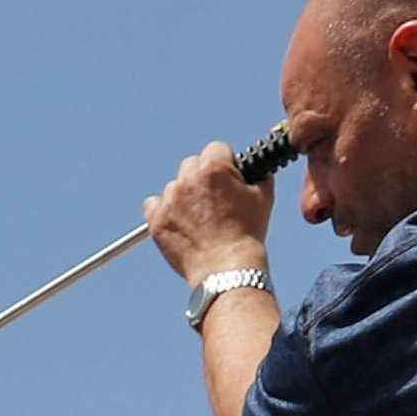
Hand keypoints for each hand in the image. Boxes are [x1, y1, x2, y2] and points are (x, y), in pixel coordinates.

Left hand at [146, 137, 273, 278]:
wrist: (226, 267)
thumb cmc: (247, 232)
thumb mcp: (263, 197)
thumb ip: (260, 175)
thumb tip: (259, 169)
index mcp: (214, 168)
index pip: (217, 149)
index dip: (225, 163)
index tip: (228, 177)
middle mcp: (188, 180)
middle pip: (192, 164)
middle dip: (202, 176)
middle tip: (214, 198)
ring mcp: (169, 200)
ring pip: (174, 186)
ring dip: (184, 195)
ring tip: (199, 217)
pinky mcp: (156, 221)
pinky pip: (152, 205)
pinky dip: (162, 210)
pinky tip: (178, 221)